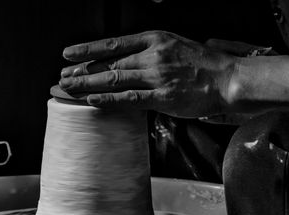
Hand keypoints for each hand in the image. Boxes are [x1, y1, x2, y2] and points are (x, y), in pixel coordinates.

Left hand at [59, 31, 237, 117]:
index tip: (68, 54)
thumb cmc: (204, 64)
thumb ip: (151, 53)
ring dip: (87, 84)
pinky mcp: (164, 97)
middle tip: (60, 78)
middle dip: (81, 71)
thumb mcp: (175, 45)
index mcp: (155, 40)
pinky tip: (91, 100)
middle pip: (109, 64)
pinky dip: (109, 99)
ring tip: (66, 89)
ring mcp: (157, 76)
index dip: (88, 49)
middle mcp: (152, 56)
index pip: (113, 44)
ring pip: (114, 79)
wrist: (228, 77)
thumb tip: (127, 64)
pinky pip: (130, 99)